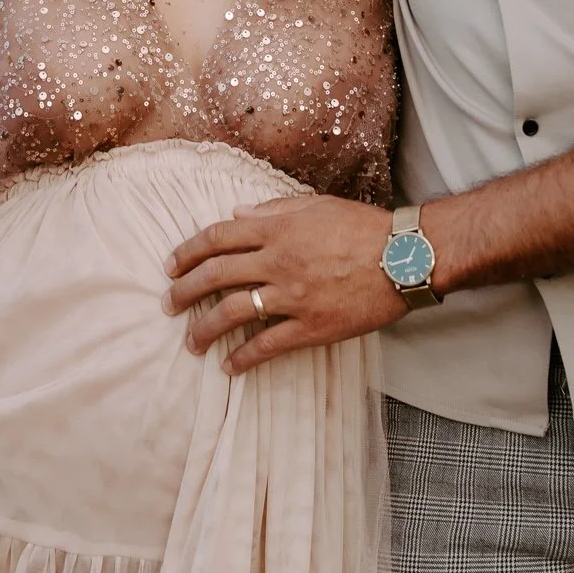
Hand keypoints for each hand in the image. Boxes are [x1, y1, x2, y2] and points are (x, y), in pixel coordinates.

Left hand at [163, 193, 403, 374]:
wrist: (405, 257)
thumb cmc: (363, 227)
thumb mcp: (316, 205)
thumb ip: (274, 209)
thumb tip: (238, 213)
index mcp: (276, 228)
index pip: (217, 237)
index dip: (188, 251)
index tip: (171, 266)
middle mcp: (277, 261)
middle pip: (215, 275)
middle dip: (184, 291)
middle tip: (168, 304)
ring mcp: (292, 296)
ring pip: (233, 313)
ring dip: (204, 329)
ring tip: (191, 341)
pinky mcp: (311, 327)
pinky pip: (267, 346)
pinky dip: (243, 358)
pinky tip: (229, 367)